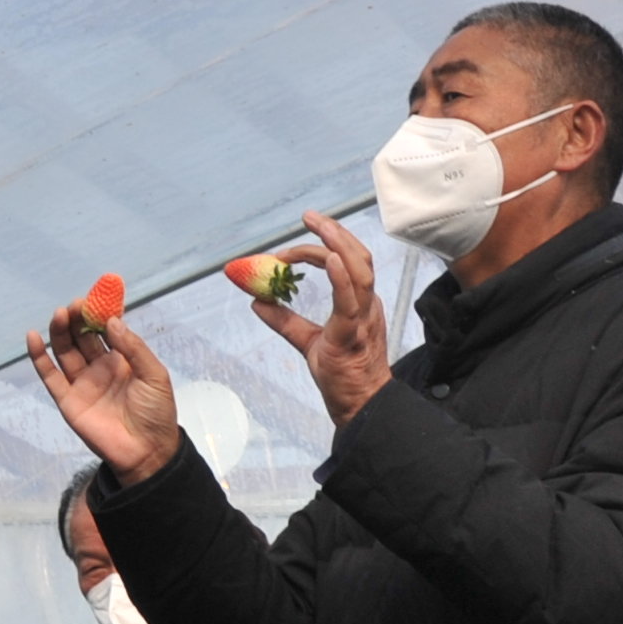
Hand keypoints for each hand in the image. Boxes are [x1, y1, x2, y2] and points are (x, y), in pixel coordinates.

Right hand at [24, 303, 182, 482]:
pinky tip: (33, 338)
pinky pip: (50, 376)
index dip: (98, 313)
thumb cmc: (156, 412)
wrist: (147, 451)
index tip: (94, 298)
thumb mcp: (154, 375)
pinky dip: (39, 357)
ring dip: (60, 331)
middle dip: (77, 319)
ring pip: (65, 351)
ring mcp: (81, 383)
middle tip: (75, 305)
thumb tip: (111, 322)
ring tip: (60, 314)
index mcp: (122, 360)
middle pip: (82, 336)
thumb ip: (133, 348)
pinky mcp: (67, 400)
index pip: (105, 330)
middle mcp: (99, 367)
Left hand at [250, 211, 393, 423]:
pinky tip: (330, 258)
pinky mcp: (352, 333)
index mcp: (359, 305)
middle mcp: (365, 306)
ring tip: (317, 226)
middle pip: (359, 257)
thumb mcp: (307, 341)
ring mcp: (362, 318)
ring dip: (338, 244)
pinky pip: (351, 299)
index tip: (297, 241)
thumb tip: (257, 303)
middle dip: (335, 232)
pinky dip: (341, 277)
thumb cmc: (342, 375)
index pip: (349, 263)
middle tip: (309, 216)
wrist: (359, 406)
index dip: (327, 245)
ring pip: (360, 270)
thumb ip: (285, 321)